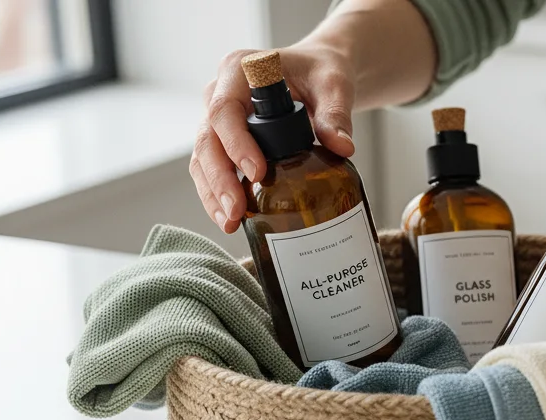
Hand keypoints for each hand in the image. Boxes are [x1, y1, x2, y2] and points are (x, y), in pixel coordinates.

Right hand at [190, 43, 357, 233]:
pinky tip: (232, 218)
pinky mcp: (224, 139)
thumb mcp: (334, 85)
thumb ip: (336, 113)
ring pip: (203, 157)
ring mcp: (218, 117)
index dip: (236, 143)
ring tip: (230, 223)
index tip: (257, 173)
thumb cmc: (321, 72)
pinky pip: (212, 167)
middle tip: (236, 211)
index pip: (225, 110)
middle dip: (218, 179)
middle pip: (207, 138)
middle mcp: (220, 92)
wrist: (318, 74)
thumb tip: (343, 148)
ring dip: (213, 193)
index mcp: (239, 69)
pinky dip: (218, 193)